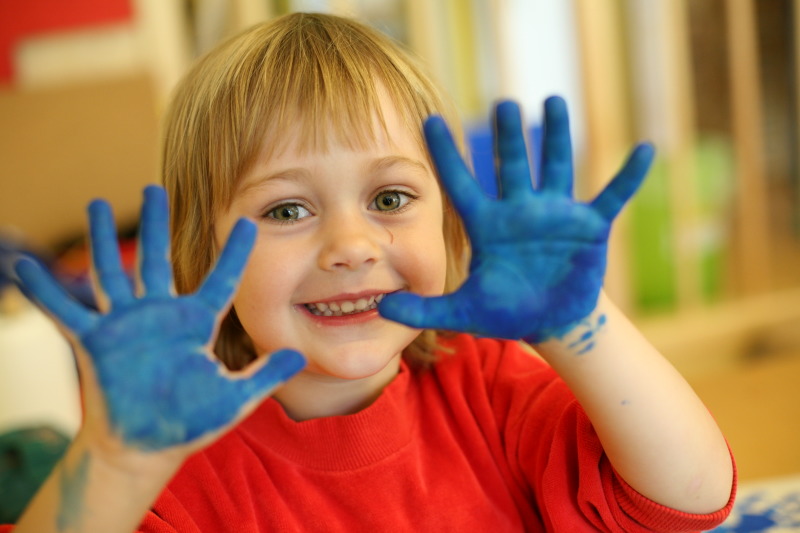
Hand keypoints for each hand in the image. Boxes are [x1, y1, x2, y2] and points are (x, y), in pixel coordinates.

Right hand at [15, 186, 304, 451]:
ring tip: (96, 203)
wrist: (145, 449)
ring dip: (102, 238)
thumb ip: (264, 375)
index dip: (234, 252)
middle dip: (155, 223)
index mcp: (195, 324)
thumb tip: (300, 358)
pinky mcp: (94, 342)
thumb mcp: (234, 398)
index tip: (247, 221)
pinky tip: (26, 266)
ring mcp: (125, 325)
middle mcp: (160, 315)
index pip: (220, 279)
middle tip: (155, 188)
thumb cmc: (190, 423)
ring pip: (112, 272)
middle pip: (157, 258)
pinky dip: (46, 290)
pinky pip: (65, 312)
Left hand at [379, 97, 653, 342]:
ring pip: (555, 168)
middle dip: (507, 137)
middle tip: (502, 104)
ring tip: (553, 101)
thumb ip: (424, 310)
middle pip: (511, 166)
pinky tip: (645, 150)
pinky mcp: (590, 227)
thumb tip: (384, 307)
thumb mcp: (462, 312)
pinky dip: (628, 177)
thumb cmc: (506, 311)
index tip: (430, 121)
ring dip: (557, 137)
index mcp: (487, 226)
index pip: (461, 184)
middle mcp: (520, 211)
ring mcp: (556, 215)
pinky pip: (612, 196)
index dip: (447, 154)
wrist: (550, 322)